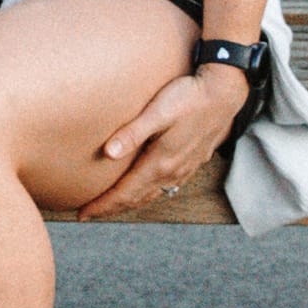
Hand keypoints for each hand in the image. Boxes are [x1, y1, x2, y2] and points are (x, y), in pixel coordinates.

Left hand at [78, 66, 247, 218]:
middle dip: (111, 208)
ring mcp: (184, 169)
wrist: (225, 93)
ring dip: (129, 203)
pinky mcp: (192, 162)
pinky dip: (147, 193)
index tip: (82, 214)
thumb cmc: (189, 98)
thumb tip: (107, 153)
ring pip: (151, 195)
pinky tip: (143, 189)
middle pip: (136, 199)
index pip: (125, 193)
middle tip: (88, 214)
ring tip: (111, 205)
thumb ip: (132, 133)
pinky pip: (165, 187)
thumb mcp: (157, 112)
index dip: (102, 206)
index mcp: (160, 163)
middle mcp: (172, 172)